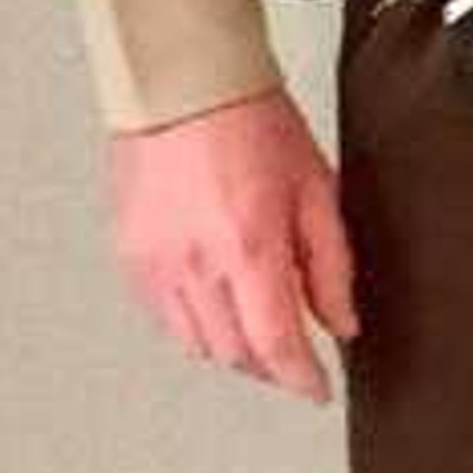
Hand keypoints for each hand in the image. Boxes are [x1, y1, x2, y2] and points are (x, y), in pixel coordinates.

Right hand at [107, 87, 359, 396]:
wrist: (184, 83)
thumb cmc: (249, 121)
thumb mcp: (316, 189)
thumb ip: (331, 265)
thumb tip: (341, 321)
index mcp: (247, 247)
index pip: (276, 345)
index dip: (301, 379)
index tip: (317, 389)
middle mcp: (195, 263)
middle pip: (235, 353)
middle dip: (270, 366)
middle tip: (294, 359)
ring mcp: (156, 263)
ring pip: (196, 343)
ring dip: (232, 350)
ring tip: (258, 333)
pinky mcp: (130, 256)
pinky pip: (164, 317)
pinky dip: (194, 326)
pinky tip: (217, 308)